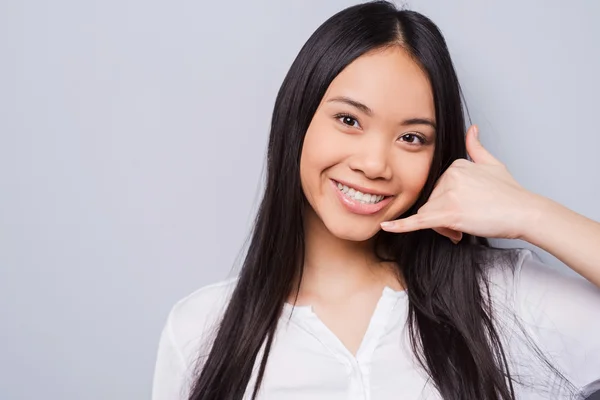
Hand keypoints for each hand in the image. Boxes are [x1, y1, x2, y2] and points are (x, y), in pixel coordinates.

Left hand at [380, 125, 538, 243]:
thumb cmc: (510, 193)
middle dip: (443, 217)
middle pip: (431, 203)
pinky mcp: (449, 213)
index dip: (447, 204)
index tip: (466, 211)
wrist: (525, 212)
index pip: (438, 189)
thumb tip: (472, 129)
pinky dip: (401, 225)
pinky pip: (419, 220)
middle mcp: (449, 176)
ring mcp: (448, 194)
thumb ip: (476, 147)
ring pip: (429, 215)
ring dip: (442, 226)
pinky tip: (386, 225)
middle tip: (466, 223)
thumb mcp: (493, 164)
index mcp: (455, 165)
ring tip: (464, 228)